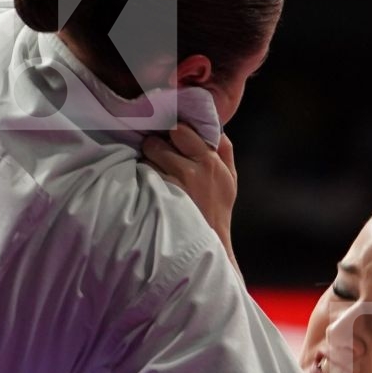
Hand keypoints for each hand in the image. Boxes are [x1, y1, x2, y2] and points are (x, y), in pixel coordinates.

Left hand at [141, 124, 237, 265]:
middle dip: (156, 145)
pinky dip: (142, 177)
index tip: (171, 137)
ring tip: (154, 172)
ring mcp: (171, 183)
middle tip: (158, 154)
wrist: (208, 242)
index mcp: (209, 161)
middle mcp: (190, 169)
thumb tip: (216, 129)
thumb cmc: (217, 209)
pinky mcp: (157, 196)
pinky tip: (148, 184)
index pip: (181, 130)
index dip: (173, 132)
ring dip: (148, 161)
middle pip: (158, 141)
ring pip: (147, 157)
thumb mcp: (230, 179)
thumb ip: (225, 151)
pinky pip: (141, 175)